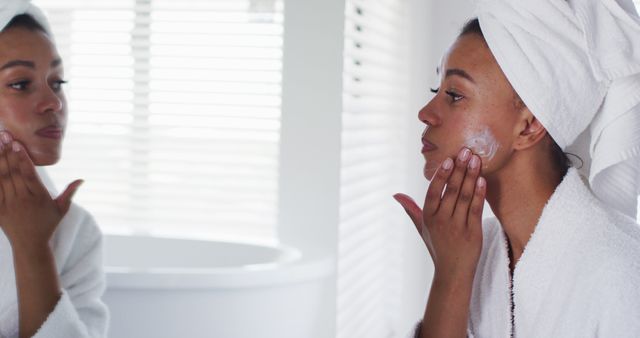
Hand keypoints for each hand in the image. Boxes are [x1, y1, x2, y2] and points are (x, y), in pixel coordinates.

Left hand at [0, 131, 81, 251]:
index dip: (21, 157)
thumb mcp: (62, 209)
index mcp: (38, 197)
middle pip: (13, 172)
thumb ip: (70, 192)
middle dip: (8, 152)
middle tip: (5, 135)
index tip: (17, 143)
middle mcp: (22, 199)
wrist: (30, 245)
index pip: (28, 173)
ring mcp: (8, 204)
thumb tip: (82, 180)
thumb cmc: (47, 225)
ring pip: (1, 178)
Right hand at [394, 147, 485, 281]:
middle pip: (452, 190)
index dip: (442, 175)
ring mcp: (458, 226)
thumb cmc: (436, 247)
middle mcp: (442, 220)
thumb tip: (396, 195)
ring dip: (472, 176)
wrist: (453, 272)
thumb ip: (411, 209)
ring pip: (466, 196)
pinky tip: (482, 179)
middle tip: (467, 151)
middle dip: (460, 169)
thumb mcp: (421, 228)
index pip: (434, 192)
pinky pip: (477, 208)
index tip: (449, 159)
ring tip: (477, 160)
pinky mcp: (473, 231)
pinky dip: (480, 193)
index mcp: (429, 217)